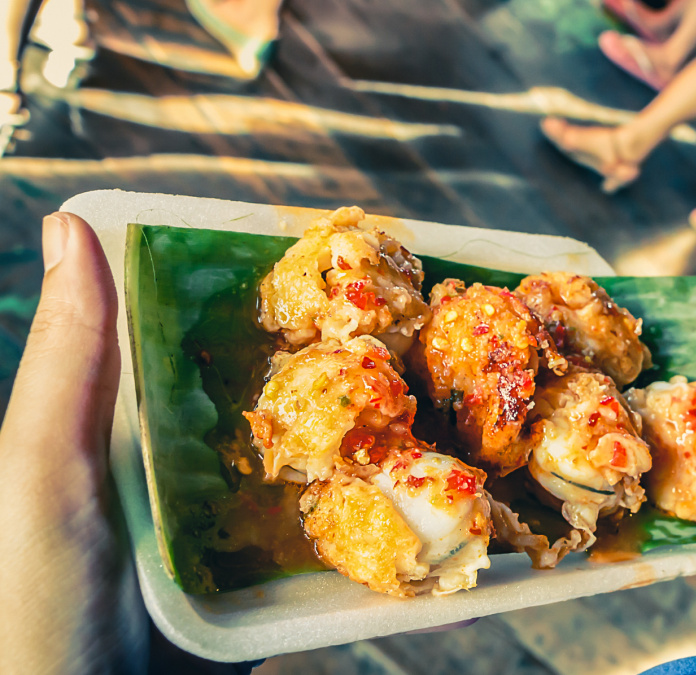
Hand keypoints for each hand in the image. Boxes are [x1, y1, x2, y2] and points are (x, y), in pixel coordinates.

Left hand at [0, 214, 473, 674]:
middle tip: (427, 323)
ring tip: (456, 400)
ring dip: (385, 443)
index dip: (272, 293)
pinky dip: (387, 524)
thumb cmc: (38, 599)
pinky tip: (436, 502)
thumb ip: (68, 362)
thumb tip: (69, 225)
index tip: (343, 252)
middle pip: (286, 399)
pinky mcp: (278, 594)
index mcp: (139, 424)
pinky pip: (340, 548)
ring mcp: (245, 534)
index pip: (215, 337)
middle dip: (351, 362)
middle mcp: (199, 468)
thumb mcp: (45, 470)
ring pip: (326, 470)